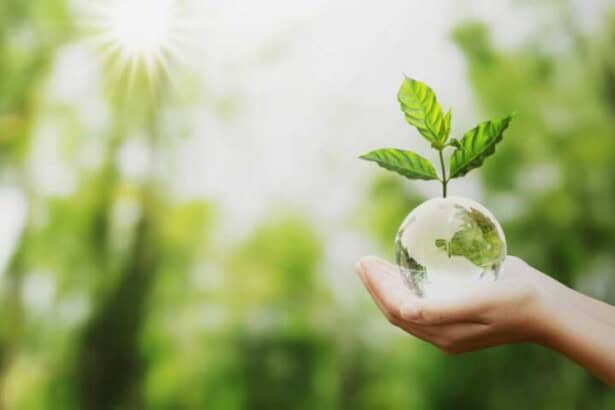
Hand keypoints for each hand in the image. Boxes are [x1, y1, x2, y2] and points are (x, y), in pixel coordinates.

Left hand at [354, 255, 554, 353]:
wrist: (547, 309)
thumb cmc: (516, 301)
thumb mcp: (480, 303)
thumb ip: (442, 309)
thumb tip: (405, 311)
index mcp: (442, 334)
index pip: (397, 309)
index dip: (377, 287)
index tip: (365, 263)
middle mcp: (441, 333)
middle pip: (397, 309)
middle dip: (376, 286)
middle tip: (362, 261)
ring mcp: (448, 326)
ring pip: (407, 306)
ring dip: (387, 286)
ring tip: (374, 265)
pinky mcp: (457, 315)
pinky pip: (422, 302)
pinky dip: (406, 287)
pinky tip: (403, 272)